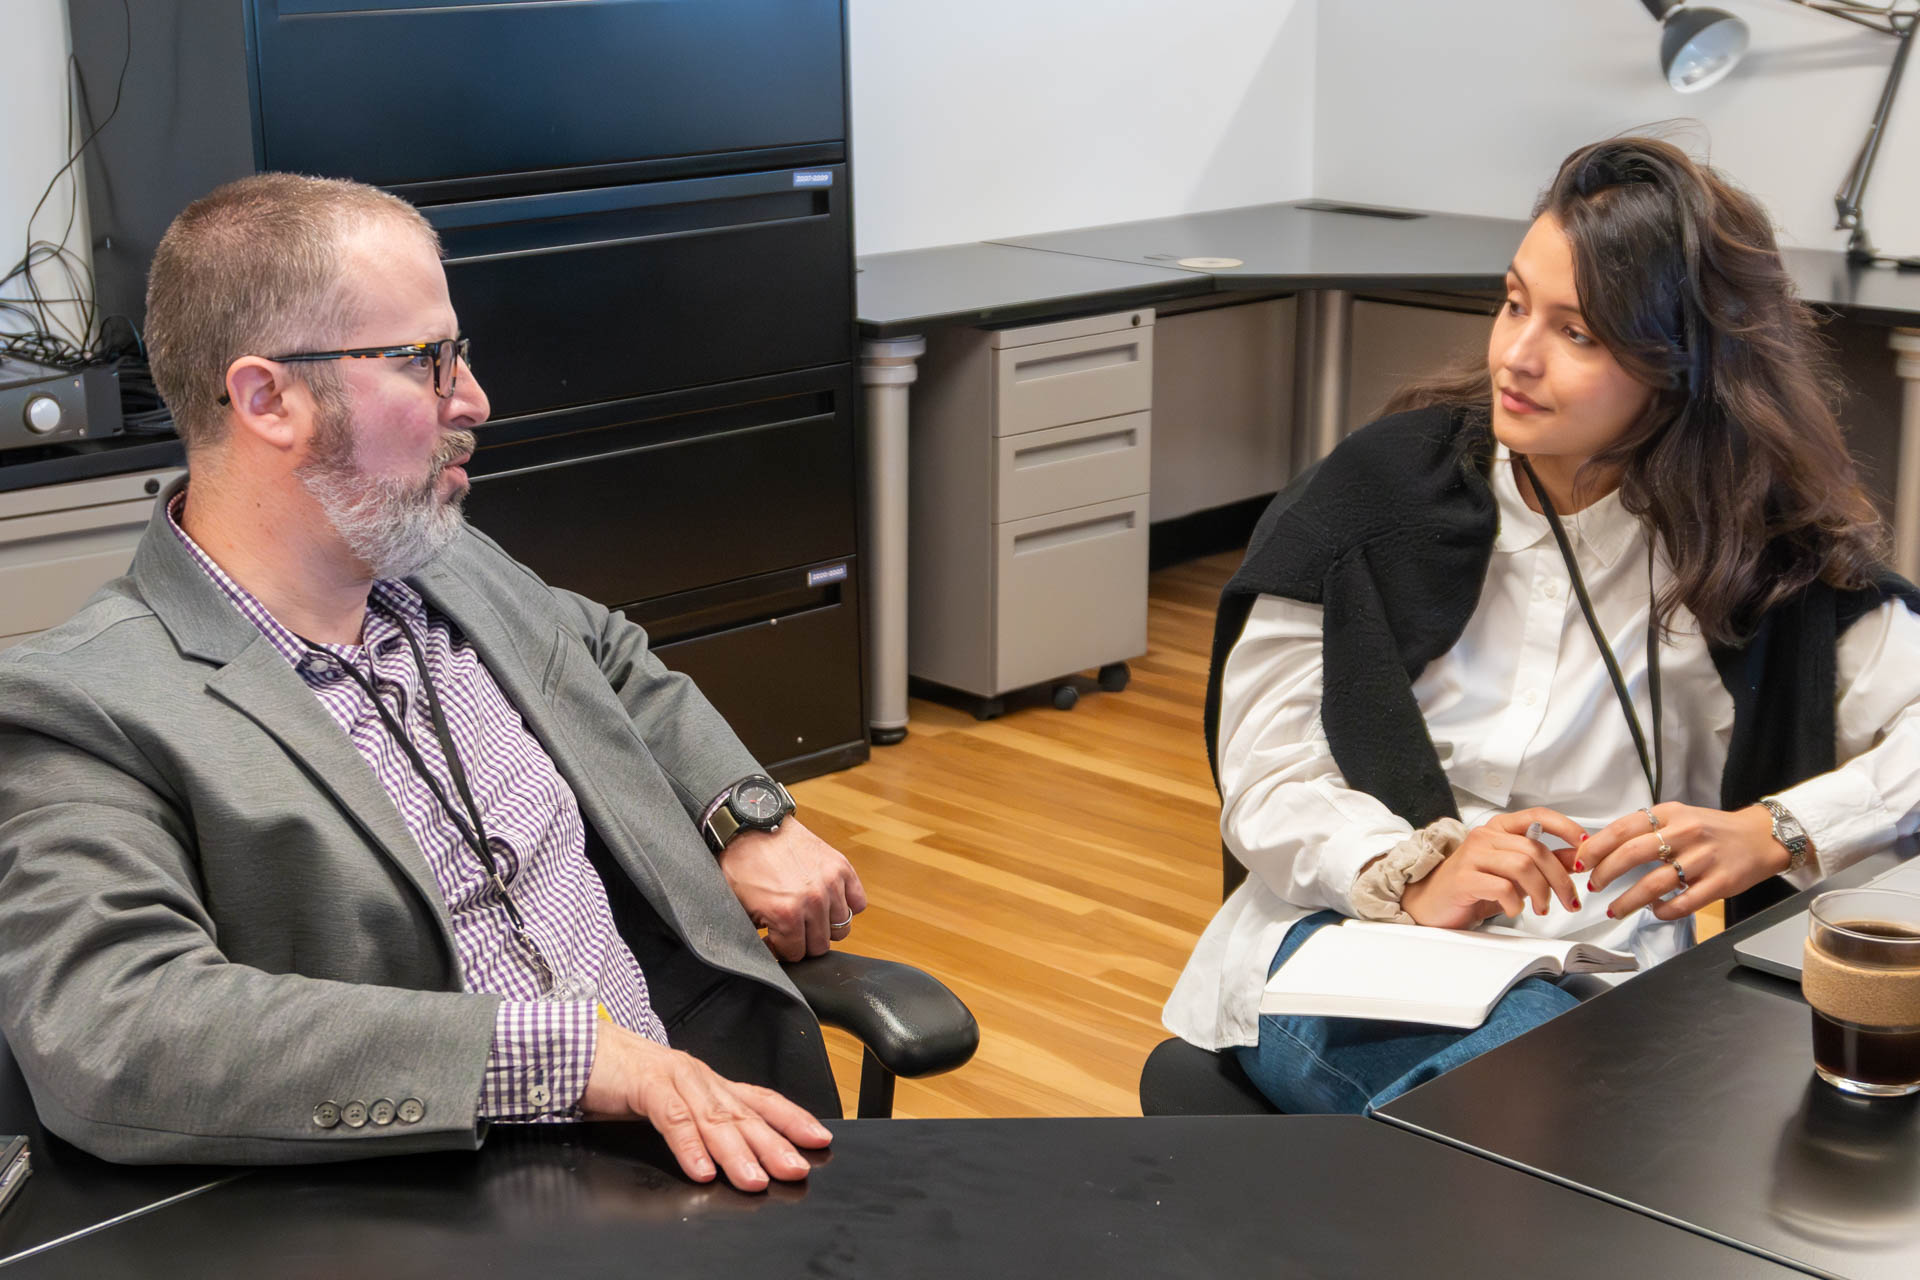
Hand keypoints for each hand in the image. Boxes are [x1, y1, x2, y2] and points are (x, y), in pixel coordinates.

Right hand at [581, 1021, 831, 1189]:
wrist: (577, 1049)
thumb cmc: (622, 1080)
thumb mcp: (670, 1105)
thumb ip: (697, 1127)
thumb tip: (725, 1161)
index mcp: (708, 1084)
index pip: (760, 1099)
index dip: (792, 1118)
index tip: (819, 1138)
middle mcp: (699, 1078)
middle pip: (743, 1114)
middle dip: (774, 1144)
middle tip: (796, 1168)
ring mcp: (674, 1078)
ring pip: (713, 1118)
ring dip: (737, 1152)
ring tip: (756, 1180)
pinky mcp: (645, 1084)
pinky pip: (672, 1118)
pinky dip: (688, 1145)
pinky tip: (701, 1169)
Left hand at [715, 818, 867, 960]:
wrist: (752, 825)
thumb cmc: (741, 864)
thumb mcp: (739, 906)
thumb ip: (756, 935)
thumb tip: (769, 954)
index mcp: (786, 914)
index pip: (796, 954)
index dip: (781, 949)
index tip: (773, 938)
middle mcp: (813, 900)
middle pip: (821, 945)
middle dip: (803, 941)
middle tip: (790, 927)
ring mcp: (830, 883)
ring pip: (842, 927)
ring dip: (825, 925)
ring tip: (808, 914)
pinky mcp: (841, 867)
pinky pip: (859, 903)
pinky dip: (847, 905)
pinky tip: (828, 902)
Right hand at [1400, 808, 1588, 928]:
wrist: (1433, 904)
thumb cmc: (1473, 886)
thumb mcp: (1514, 873)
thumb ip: (1544, 863)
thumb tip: (1577, 857)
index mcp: (1499, 829)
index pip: (1538, 815)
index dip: (1566, 827)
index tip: (1584, 845)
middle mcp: (1485, 837)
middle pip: (1536, 850)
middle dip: (1560, 879)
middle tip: (1568, 900)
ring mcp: (1472, 856)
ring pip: (1523, 867)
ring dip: (1541, 893)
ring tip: (1542, 909)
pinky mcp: (1464, 879)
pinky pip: (1502, 888)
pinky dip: (1516, 903)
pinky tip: (1514, 910)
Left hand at [1582, 803, 1789, 921]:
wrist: (1760, 837)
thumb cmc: (1711, 829)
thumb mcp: (1677, 817)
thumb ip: (1645, 829)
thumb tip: (1601, 847)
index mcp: (1670, 814)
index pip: (1622, 829)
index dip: (1596, 847)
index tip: (1580, 862)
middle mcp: (1685, 833)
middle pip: (1632, 854)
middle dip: (1605, 873)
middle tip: (1593, 886)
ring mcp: (1704, 859)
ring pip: (1654, 883)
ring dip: (1627, 901)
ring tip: (1613, 909)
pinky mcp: (1720, 883)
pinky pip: (1683, 903)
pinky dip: (1662, 911)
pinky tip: (1654, 911)